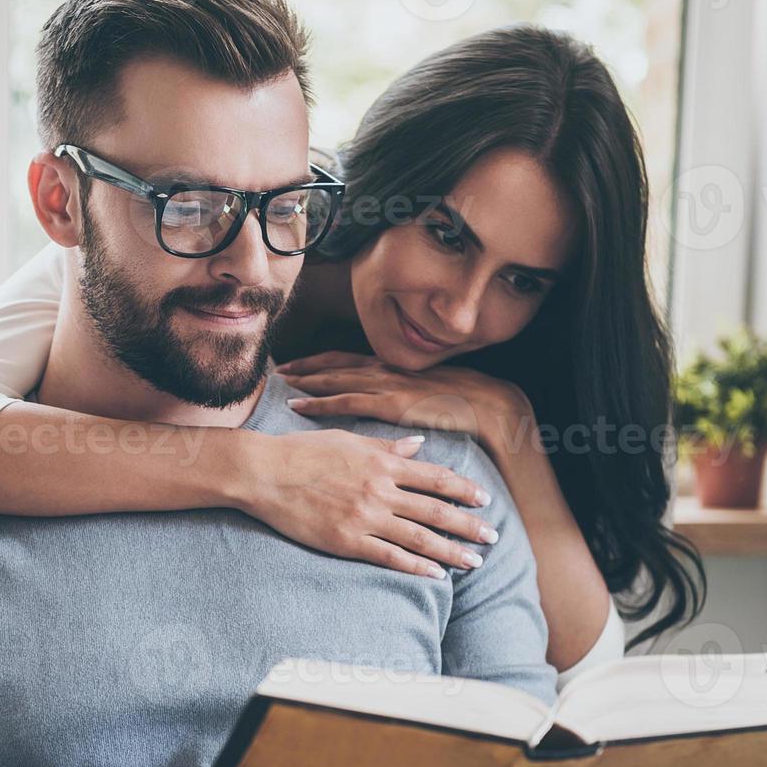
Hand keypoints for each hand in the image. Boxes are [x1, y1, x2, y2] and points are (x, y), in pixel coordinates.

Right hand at [242, 427, 498, 577]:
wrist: (265, 472)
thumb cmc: (303, 452)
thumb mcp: (349, 439)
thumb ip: (387, 446)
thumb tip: (419, 445)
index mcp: (383, 463)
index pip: (436, 478)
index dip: (464, 489)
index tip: (485, 500)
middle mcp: (381, 491)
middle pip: (436, 510)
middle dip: (468, 525)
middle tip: (493, 537)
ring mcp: (365, 517)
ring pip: (419, 537)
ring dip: (451, 551)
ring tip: (474, 562)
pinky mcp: (347, 541)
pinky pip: (389, 557)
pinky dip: (416, 567)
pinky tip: (436, 576)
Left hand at [276, 352, 534, 458]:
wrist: (490, 406)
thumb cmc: (465, 403)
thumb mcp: (430, 392)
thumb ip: (407, 394)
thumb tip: (393, 402)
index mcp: (396, 366)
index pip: (349, 359)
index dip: (320, 362)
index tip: (296, 365)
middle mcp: (386, 369)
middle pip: (334, 364)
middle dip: (304, 367)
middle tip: (276, 371)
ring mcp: (387, 385)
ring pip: (334, 379)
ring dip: (304, 381)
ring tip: (278, 385)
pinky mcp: (389, 403)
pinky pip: (345, 401)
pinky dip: (318, 402)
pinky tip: (297, 406)